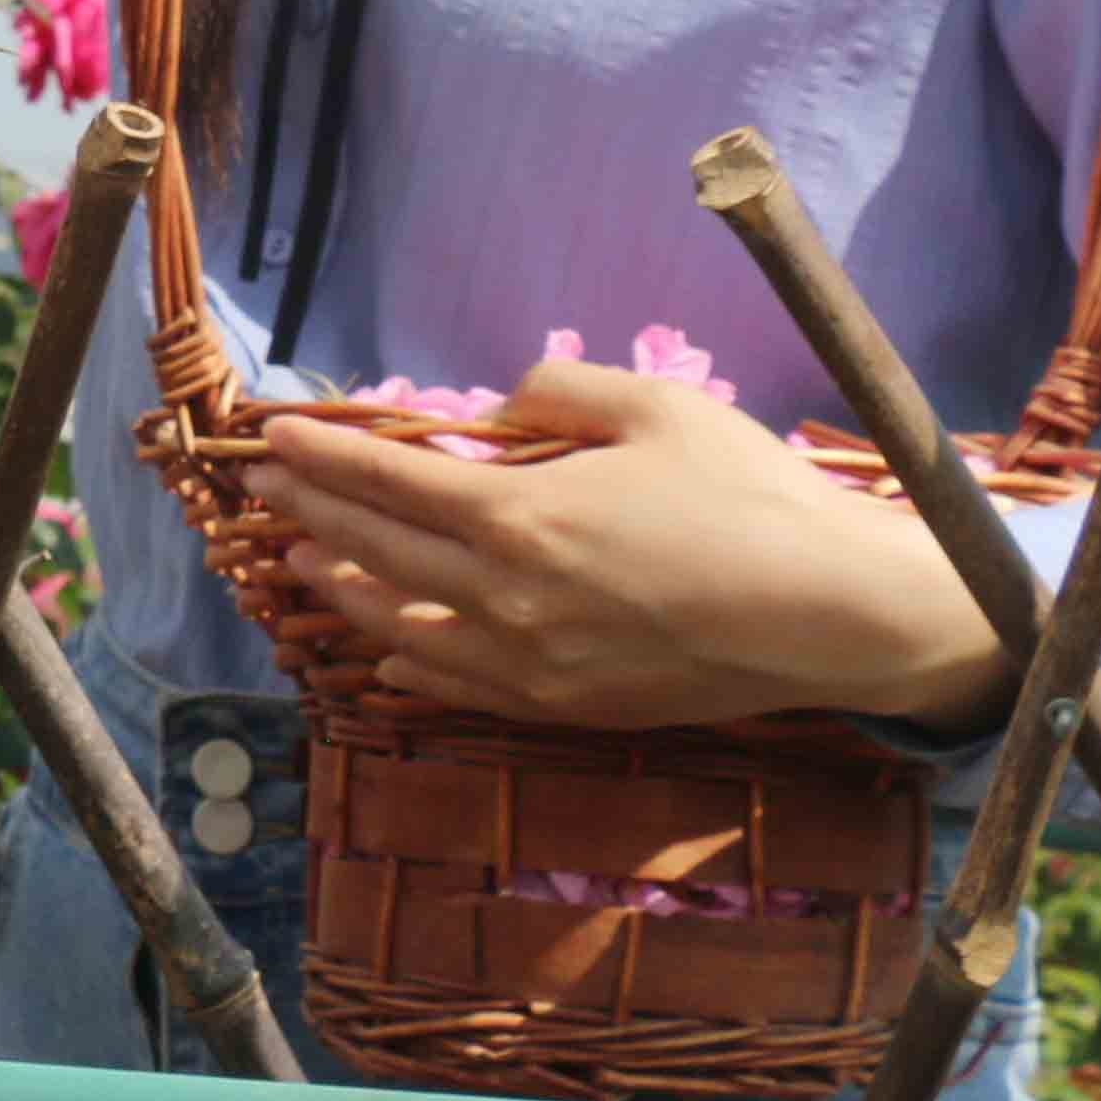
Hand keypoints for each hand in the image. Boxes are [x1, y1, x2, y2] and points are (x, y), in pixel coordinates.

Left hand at [258, 359, 1015, 733]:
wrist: (835, 614)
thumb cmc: (749, 495)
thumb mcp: (655, 406)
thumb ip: (561, 391)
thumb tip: (504, 402)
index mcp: (523, 520)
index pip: (390, 484)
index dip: (325, 457)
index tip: (273, 438)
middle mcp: (511, 602)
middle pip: (382, 556)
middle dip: (314, 517)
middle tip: (266, 491)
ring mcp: (540, 667)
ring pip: (410, 632)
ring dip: (347, 594)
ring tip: (305, 564)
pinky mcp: (575, 709)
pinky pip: (467, 692)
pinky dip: (413, 671)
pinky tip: (387, 661)